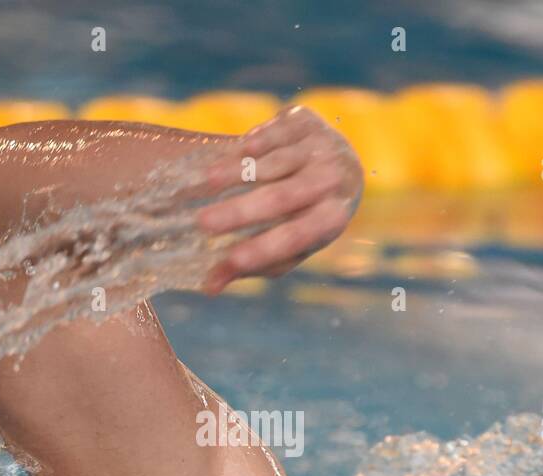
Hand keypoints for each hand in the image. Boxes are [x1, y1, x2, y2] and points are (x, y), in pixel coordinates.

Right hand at [197, 106, 363, 293]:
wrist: (339, 164)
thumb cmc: (304, 217)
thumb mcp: (287, 245)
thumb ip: (251, 265)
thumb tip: (208, 288)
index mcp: (332, 219)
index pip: (296, 237)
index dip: (264, 249)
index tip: (231, 260)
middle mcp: (332, 181)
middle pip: (282, 198)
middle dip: (240, 211)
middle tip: (202, 223)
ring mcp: (321, 146)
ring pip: (274, 163)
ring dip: (237, 172)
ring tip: (205, 182)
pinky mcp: (305, 120)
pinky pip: (272, 134)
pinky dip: (251, 145)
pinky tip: (231, 155)